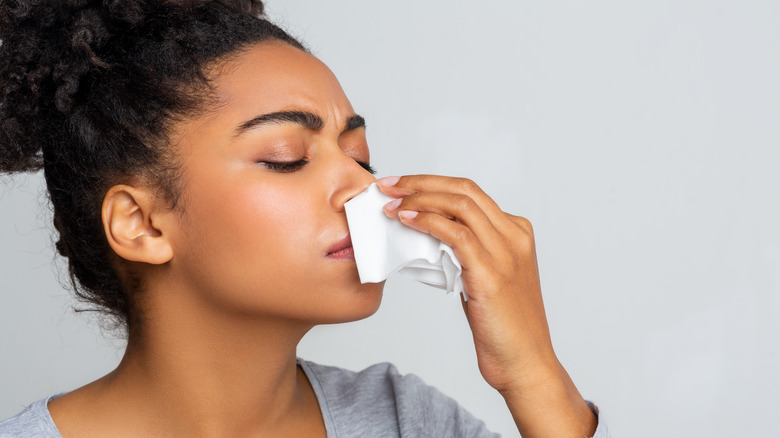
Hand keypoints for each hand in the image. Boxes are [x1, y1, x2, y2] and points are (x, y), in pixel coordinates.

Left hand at [378, 174, 596, 436]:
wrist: (525, 363)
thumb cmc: (502, 327)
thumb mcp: (485, 278)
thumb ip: (466, 253)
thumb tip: (427, 234)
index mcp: (517, 233)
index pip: (470, 192)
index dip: (432, 183)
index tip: (401, 186)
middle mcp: (515, 237)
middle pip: (464, 190)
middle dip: (421, 183)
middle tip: (388, 186)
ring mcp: (506, 253)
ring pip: (460, 205)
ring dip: (419, 199)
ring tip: (391, 203)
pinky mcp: (492, 274)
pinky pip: (457, 234)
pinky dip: (428, 222)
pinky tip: (407, 221)